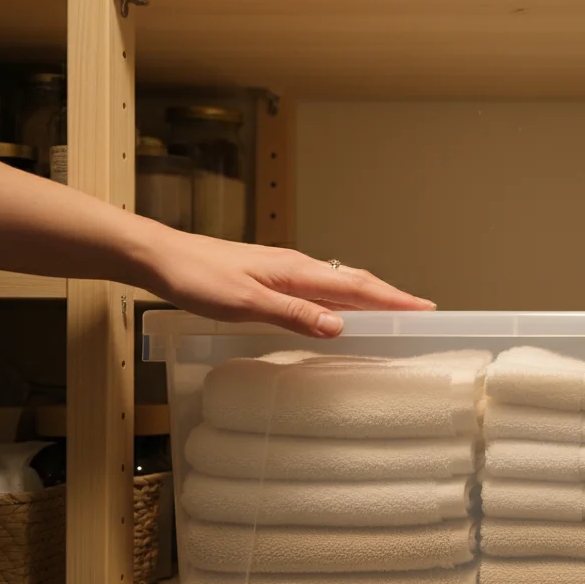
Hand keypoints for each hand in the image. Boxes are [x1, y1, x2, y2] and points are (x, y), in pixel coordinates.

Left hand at [139, 231, 434, 337]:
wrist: (160, 257)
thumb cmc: (196, 278)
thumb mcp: (245, 303)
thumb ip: (293, 314)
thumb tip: (340, 326)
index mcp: (296, 272)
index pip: (356, 287)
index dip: (392, 300)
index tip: (424, 308)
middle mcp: (296, 267)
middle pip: (355, 282)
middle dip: (390, 297)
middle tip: (420, 312)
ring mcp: (283, 270)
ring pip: (337, 284)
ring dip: (368, 297)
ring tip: (391, 312)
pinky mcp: (270, 275)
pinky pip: (318, 287)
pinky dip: (340, 298)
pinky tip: (337, 309)